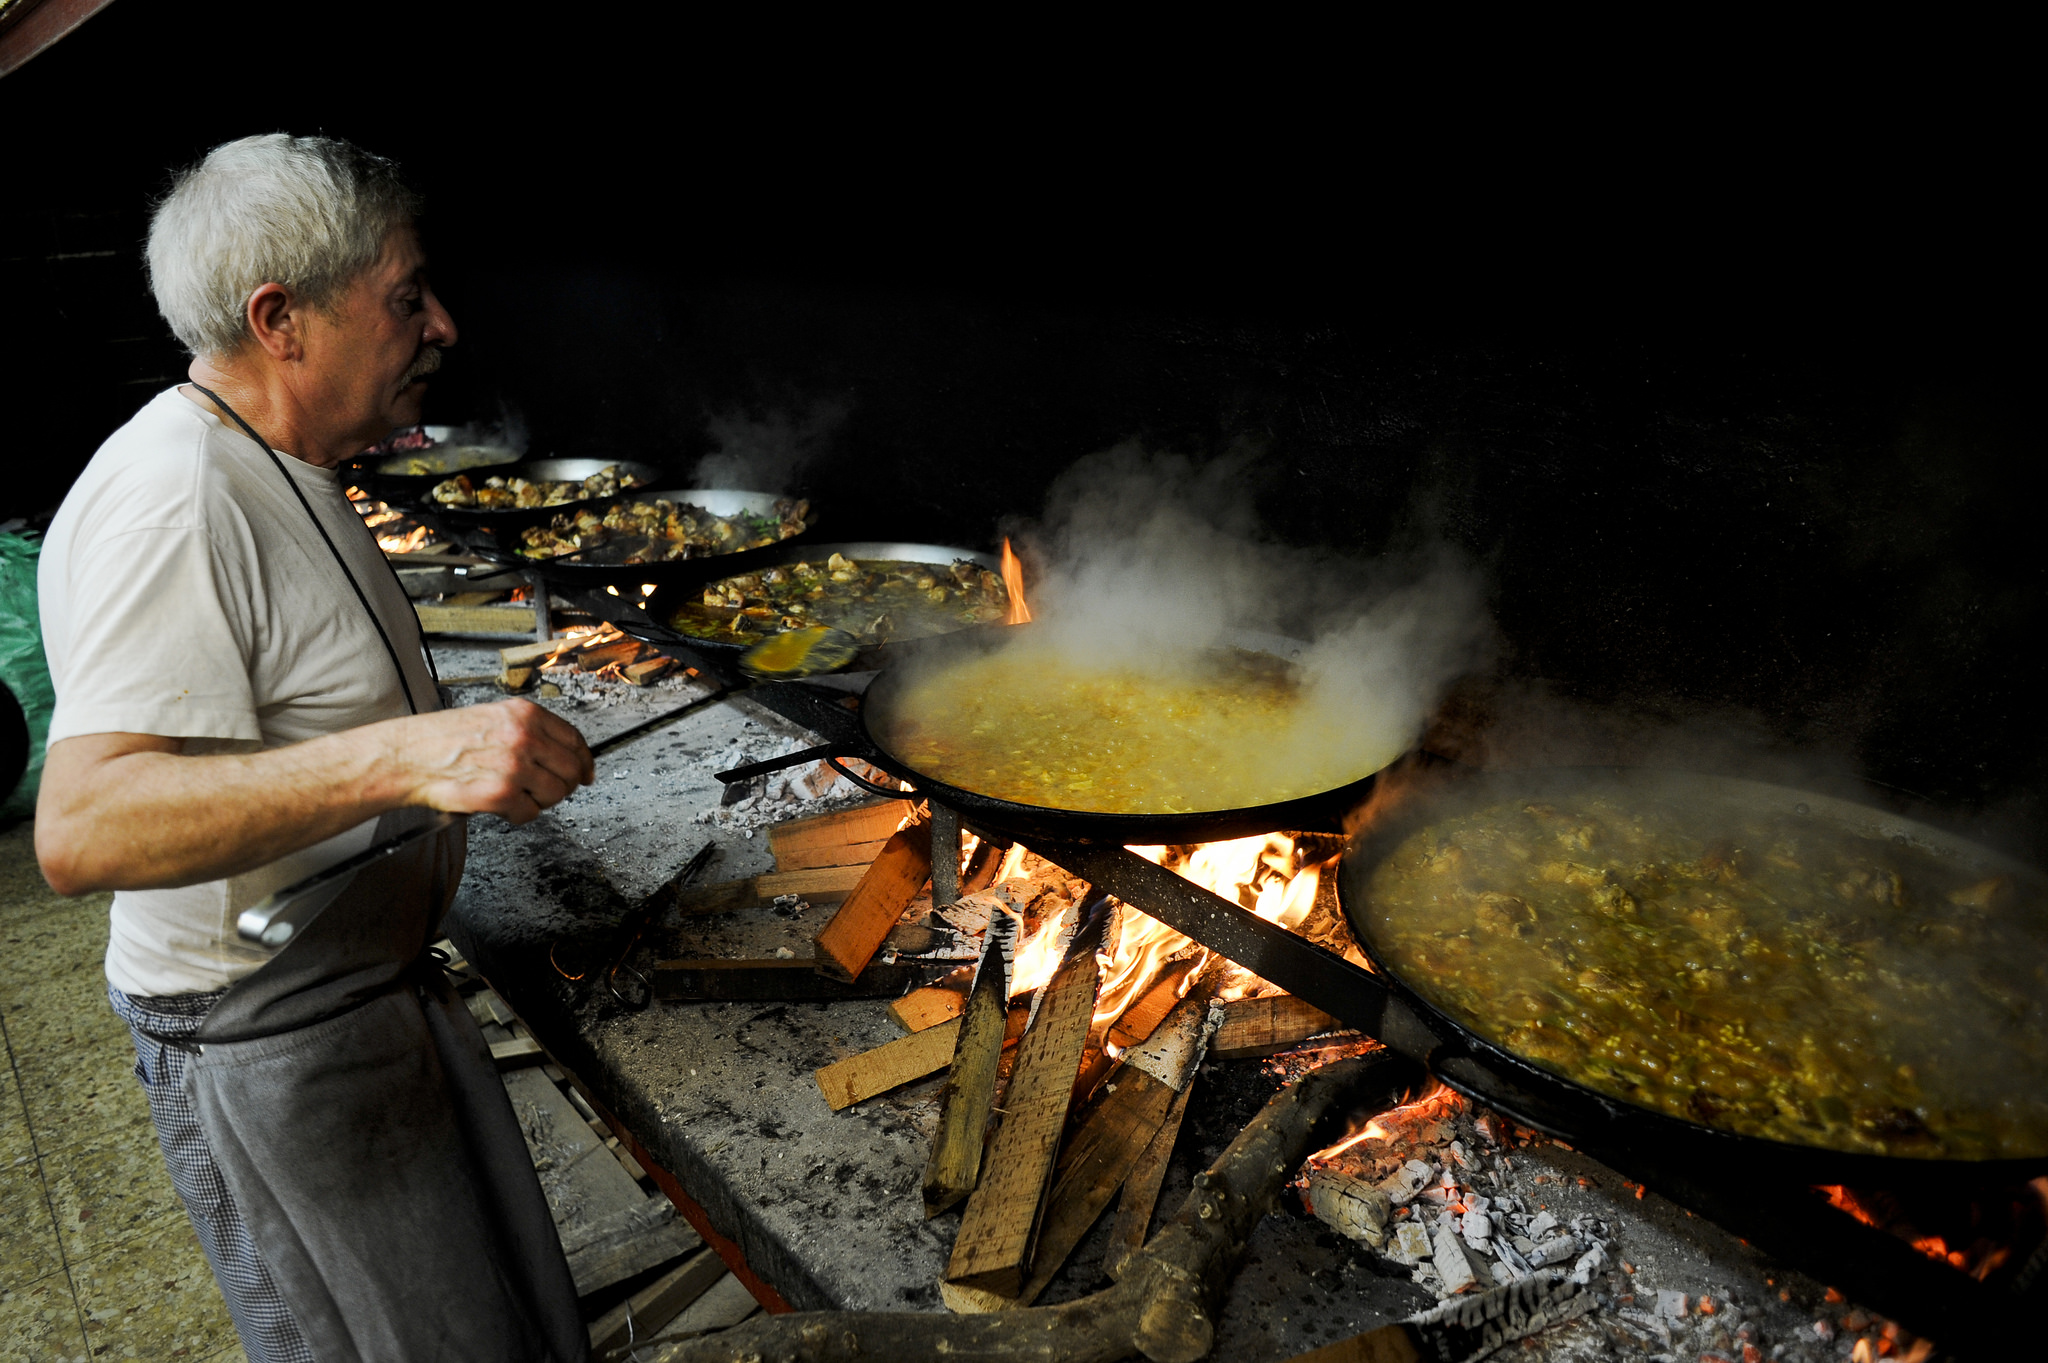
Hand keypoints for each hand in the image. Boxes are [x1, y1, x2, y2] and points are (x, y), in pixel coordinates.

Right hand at [394, 700, 594, 822]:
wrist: (407, 756)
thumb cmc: (442, 740)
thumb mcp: (492, 717)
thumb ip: (529, 731)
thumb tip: (563, 753)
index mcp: (524, 714)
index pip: (574, 739)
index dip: (584, 760)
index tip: (586, 772)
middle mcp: (524, 737)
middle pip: (572, 770)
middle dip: (563, 784)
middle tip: (546, 790)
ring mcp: (515, 766)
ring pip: (555, 794)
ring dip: (539, 800)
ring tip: (515, 795)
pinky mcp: (501, 794)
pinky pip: (530, 813)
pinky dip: (517, 815)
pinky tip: (500, 805)